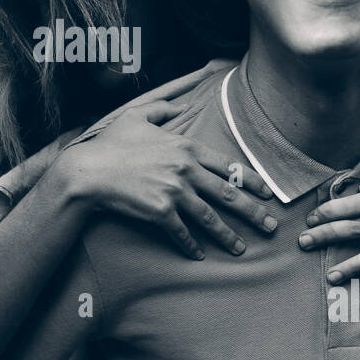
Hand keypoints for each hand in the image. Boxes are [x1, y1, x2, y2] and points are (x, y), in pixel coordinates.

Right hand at [51, 102, 277, 259]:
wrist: (88, 170)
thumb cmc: (111, 143)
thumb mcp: (136, 116)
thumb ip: (161, 109)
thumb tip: (178, 104)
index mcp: (186, 146)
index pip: (228, 166)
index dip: (251, 180)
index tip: (267, 193)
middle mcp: (185, 169)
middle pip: (228, 194)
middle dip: (253, 212)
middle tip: (271, 226)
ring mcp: (174, 192)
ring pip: (210, 217)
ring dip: (228, 235)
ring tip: (241, 248)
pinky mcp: (160, 212)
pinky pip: (181, 232)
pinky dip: (191, 245)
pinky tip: (199, 255)